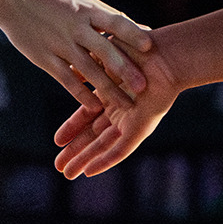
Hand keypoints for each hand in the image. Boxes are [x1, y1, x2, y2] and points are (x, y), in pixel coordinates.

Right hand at [0, 0, 152, 112]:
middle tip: (143, 86)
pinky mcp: (44, 58)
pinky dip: (81, 94)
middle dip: (125, 69)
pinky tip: (95, 106)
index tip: (151, 48)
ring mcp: (60, 43)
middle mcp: (76, 27)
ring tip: (125, 104)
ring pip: (88, 70)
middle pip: (105, 50)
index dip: (133, 34)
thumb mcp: (85, 2)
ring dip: (108, 89)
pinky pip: (66, 79)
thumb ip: (112, 19)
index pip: (116, 22)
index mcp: (88, 10)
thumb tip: (145, 29)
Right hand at [54, 36, 181, 178]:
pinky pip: (121, 149)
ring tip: (66, 174)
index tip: (57, 141)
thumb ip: (89, 68)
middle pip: (93, 135)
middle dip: (75, 151)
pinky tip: (89, 171)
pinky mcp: (141, 128)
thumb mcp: (107, 59)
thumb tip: (71, 71)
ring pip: (104, 146)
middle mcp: (121, 109)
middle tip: (57, 166)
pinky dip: (105, 160)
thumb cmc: (139, 49)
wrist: (165, 55)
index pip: (87, 116)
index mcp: (113, 93)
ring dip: (85, 160)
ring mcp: (131, 120)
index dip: (71, 129)